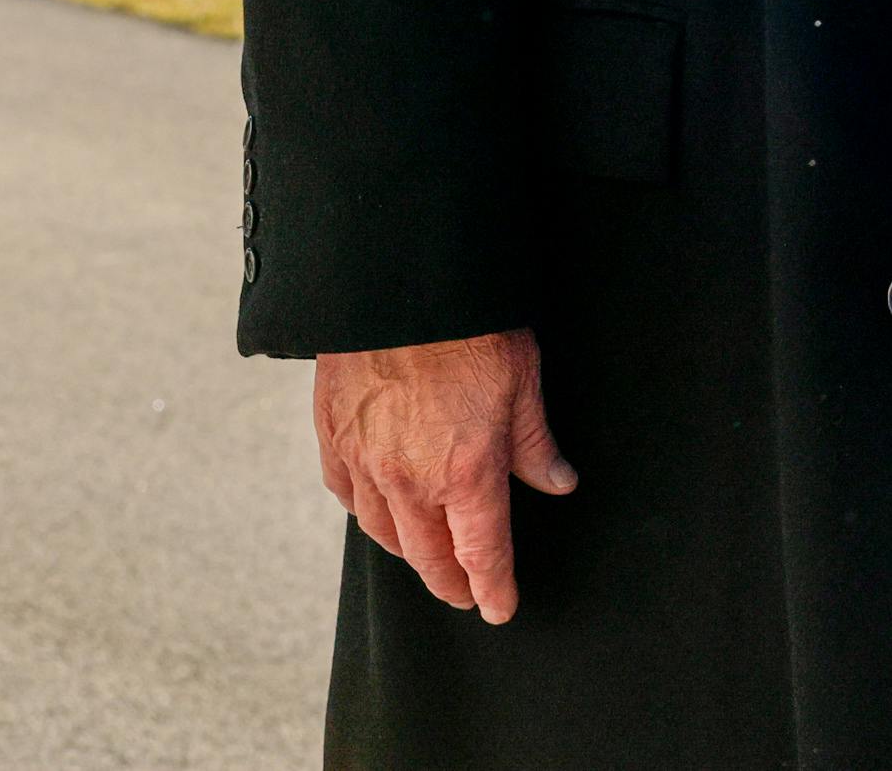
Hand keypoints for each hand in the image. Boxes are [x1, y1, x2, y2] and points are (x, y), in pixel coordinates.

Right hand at [313, 329, 578, 621]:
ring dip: (409, 550)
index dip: (493, 587)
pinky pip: (346, 492)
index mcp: (466, 472)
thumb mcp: (524, 382)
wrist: (398, 285)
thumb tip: (558, 482)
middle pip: (429, 555)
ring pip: (383, 531)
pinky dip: (365, 510)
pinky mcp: (333, 436)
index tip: (500, 607)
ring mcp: (365, 461)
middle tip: (464, 594)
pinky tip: (376, 509)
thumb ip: (536, 442)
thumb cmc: (470, 328)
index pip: (483, 552)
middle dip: (451, 582)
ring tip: (426, 555)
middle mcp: (411, 480)